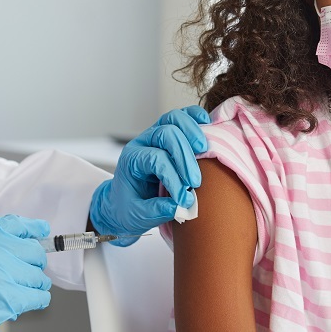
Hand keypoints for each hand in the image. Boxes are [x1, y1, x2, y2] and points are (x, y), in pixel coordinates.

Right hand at [0, 215, 51, 331]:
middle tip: (27, 273)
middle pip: (34, 252)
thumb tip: (13, 249)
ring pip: (38, 276)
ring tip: (22, 290)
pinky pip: (38, 296)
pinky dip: (37, 300)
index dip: (33, 229)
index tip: (42, 232)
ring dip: (33, 285)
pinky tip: (28, 301)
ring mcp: (3, 273)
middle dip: (33, 264)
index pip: (17, 225)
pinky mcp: (9, 297)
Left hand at [90, 105, 209, 245]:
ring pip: (174, 118)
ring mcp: (156, 134)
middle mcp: (143, 142)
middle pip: (166, 134)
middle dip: (184, 156)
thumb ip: (157, 210)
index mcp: (131, 160)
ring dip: (192, 131)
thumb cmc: (130, 207)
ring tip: (205, 149)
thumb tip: (181, 205)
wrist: (123, 202)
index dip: (173, 178)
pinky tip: (207, 124)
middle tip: (195, 181)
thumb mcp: (137, 215)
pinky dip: (195, 116)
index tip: (184, 199)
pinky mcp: (170, 133)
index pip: (156, 159)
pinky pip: (183, 116)